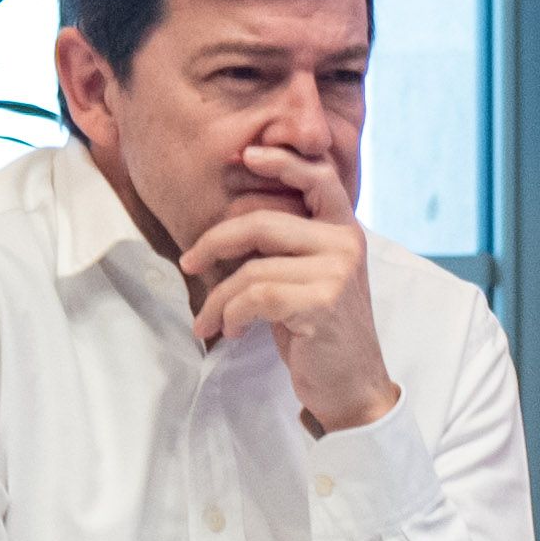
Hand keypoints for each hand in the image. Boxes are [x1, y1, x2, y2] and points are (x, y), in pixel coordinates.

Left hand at [187, 142, 397, 435]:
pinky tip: (233, 332)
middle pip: (262, 223)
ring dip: (218, 300)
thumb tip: (226, 228)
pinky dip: (231, 317)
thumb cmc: (320, 331)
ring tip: (210, 321)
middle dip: (214, 243)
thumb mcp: (308, 278)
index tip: (245, 156)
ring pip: (251, 269)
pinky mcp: (322, 302)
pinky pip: (254, 298)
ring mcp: (337, 271)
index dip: (282, 161)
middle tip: (189, 263)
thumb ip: (286, 247)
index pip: (318, 178)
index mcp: (344, 230)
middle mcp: (346, 243)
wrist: (350, 385)